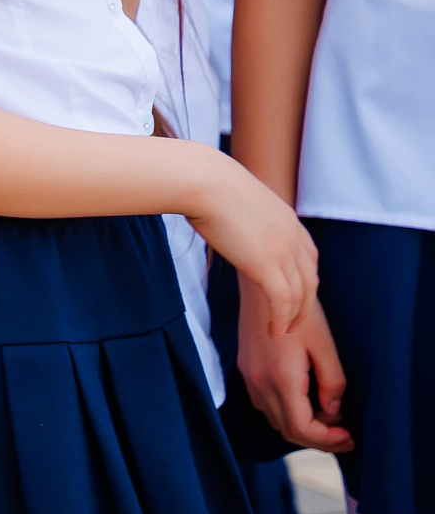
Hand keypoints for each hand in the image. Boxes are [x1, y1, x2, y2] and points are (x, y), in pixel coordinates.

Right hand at [188, 161, 316, 340]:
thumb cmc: (208, 185)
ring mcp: (284, 252)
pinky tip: (274, 331)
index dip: (304, 280)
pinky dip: (281, 320)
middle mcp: (294, 238)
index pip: (308, 258)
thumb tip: (226, 215)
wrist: (204, 182)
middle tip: (293, 321)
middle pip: (310, 280)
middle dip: (304, 304)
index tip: (294, 294)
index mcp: (289, 221)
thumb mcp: (238, 199)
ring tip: (283, 332)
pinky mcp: (268, 266)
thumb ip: (245, 214)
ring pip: (300, 295)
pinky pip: (283, 302)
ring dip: (293, 317)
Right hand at [239, 268, 350, 452]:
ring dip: (301, 427)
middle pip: (287, 431)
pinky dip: (286, 414)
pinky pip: (265, 405)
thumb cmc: (298, 312)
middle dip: (317, 439)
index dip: (328, 440)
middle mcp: (261, 383)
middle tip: (344, 434)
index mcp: (282, 378)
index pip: (302, 428)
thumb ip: (332, 382)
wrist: (263, 287)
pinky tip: (305, 402)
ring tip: (327, 418)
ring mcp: (250, 377)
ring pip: (275, 420)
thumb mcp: (325, 345)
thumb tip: (333, 409)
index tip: (349, 435)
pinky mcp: (247, 370)